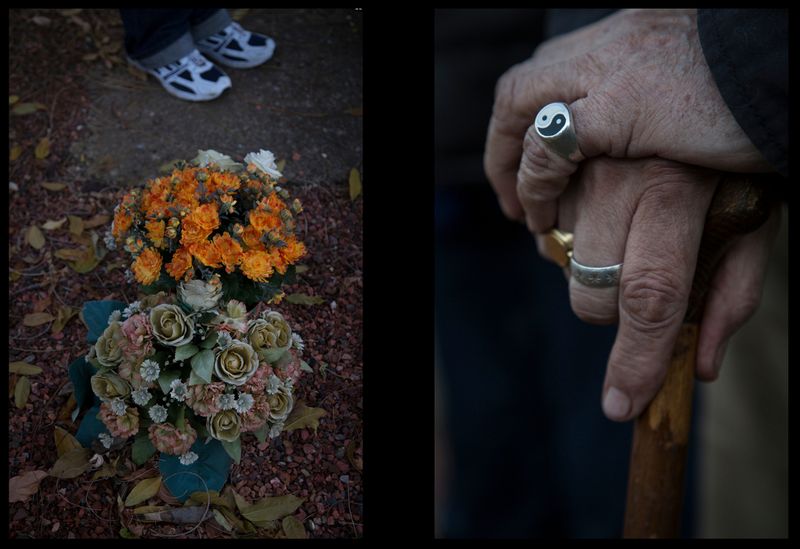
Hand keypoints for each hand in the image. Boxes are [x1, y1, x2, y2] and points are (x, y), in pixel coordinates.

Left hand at [484, 9, 771, 230]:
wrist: (784, 62)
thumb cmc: (746, 85)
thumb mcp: (682, 88)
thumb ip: (643, 112)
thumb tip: (626, 153)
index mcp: (617, 44)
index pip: (544, 74)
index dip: (522, 123)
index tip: (525, 164)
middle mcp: (603, 52)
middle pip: (520, 92)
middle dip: (504, 147)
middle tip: (513, 197)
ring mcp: (608, 74)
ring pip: (521, 115)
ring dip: (510, 169)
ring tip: (525, 216)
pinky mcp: (623, 106)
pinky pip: (550, 148)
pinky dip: (536, 185)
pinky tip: (542, 220)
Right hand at [544, 157, 779, 420]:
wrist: (705, 80)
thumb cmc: (738, 157)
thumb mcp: (755, 219)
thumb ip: (732, 292)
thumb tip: (702, 368)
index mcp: (676, 192)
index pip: (652, 295)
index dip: (636, 359)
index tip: (621, 405)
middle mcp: (617, 178)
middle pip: (593, 292)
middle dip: (611, 314)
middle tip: (637, 286)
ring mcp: (577, 166)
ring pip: (561, 262)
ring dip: (586, 269)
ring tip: (622, 235)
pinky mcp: (555, 158)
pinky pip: (544, 226)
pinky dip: (565, 236)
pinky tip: (596, 212)